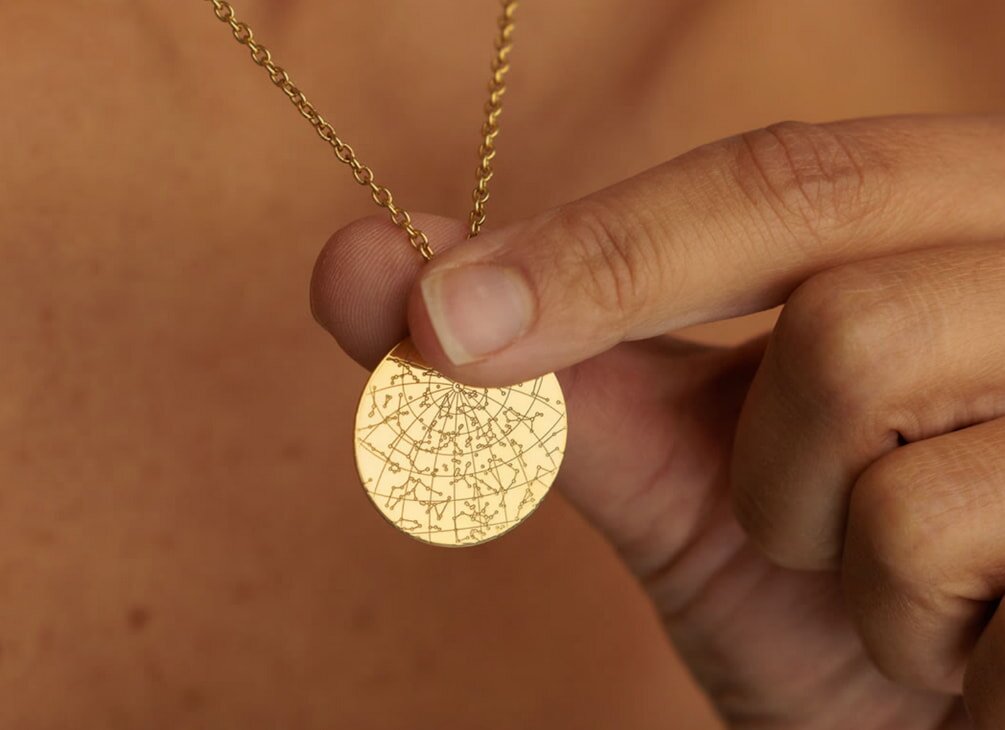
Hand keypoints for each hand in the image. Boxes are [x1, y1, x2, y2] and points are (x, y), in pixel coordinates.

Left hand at [311, 115, 1004, 727]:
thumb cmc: (827, 608)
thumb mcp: (693, 485)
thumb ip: (554, 377)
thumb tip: (360, 264)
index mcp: (947, 226)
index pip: (776, 175)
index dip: (597, 239)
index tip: (433, 309)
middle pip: (812, 218)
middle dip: (660, 326)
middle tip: (579, 417)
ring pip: (856, 361)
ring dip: (796, 514)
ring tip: (862, 577)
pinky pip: (930, 523)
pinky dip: (890, 613)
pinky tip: (949, 643)